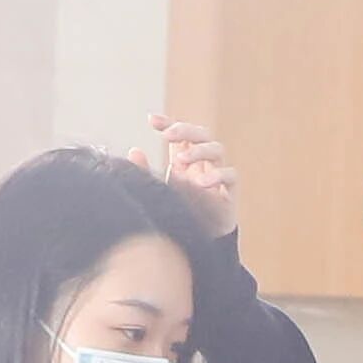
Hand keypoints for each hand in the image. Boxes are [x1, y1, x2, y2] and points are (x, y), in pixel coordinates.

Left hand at [147, 120, 237, 234]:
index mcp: (185, 160)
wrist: (199, 242)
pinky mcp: (229, 192)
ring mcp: (217, 175)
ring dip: (199, 151)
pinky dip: (217, 176)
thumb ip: (145, 173)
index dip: (168, 123)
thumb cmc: (180, 213)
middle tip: (167, 135)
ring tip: (181, 160)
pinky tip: (201, 184)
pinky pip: (229, 175)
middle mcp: (203, 163)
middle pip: (201, 134)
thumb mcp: (159, 191)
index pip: (180, 135)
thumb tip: (133, 151)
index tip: (151, 120)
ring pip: (217, 150)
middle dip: (186, 130)